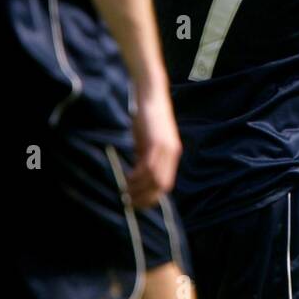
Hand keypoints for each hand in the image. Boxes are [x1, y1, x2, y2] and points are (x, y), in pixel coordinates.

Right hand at [127, 84, 180, 208]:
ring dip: (139, 189)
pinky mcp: (156, 142)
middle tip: (130, 203)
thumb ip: (143, 157)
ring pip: (155, 179)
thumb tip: (135, 176)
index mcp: (171, 154)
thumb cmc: (145, 117)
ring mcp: (166, 148)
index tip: (138, 203)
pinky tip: (127, 179)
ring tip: (125, 192)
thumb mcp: (145, 141)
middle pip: (162, 186)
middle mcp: (172, 153)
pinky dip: (137, 176)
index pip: (166, 184)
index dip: (152, 197)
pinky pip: (148, 166)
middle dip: (145, 198)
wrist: (150, 94)